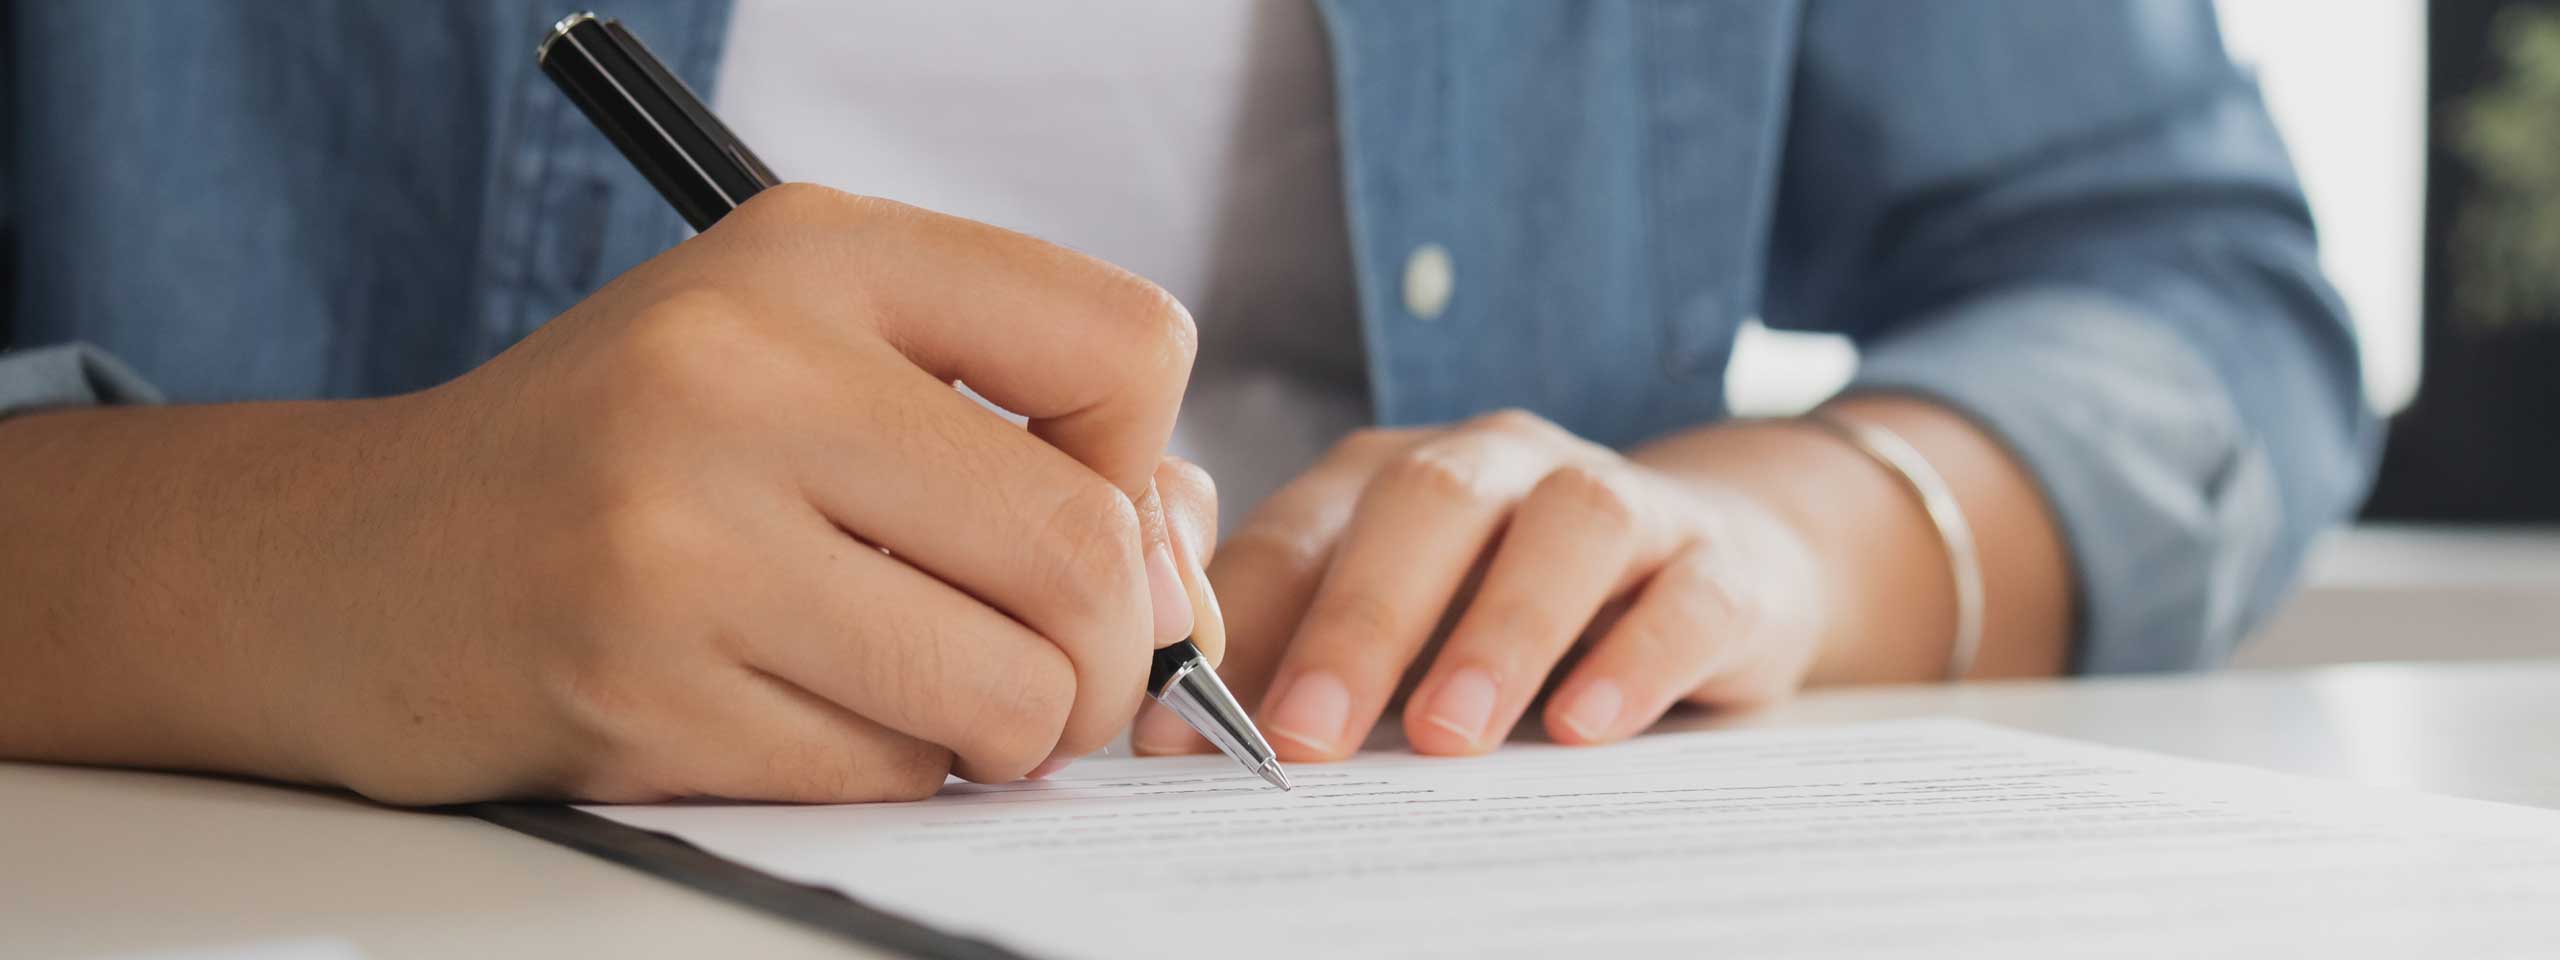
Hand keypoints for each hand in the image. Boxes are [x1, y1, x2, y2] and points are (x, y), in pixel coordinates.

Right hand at [0, 184, 1215, 803]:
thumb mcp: (812, 362)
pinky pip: (887, 779)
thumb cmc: (630, 460)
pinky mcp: (641, 688)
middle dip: (1104, 651)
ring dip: (1005, 733)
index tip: (1073, 504)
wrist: (357, 563)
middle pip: (1087, 550)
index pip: (1124, 345)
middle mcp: (744, 370)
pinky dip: (888, 776)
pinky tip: (801, 719)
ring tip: (923, 694)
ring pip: (1007, 694)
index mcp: (811, 253)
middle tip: (1049, 670)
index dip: (1142, 458)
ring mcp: (682, 534)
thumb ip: (1013, 432)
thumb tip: (1177, 579)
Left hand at [1131, 409, 1830, 760]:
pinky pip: (1683, 594)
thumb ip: (1294, 660)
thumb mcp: (1398, 626)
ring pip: (1564, 528)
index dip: (1233, 631)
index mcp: (1391, 477)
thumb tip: (1174, 743)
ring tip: (1449, 735)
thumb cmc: (1509, 605)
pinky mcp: (1718, 561)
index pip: (1300, 535)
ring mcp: (1618, 499)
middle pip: (1425, 506)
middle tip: (1305, 738)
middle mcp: (1500, 464)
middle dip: (1358, 623)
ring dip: (1500, 630)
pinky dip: (1636, 657)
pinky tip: (1585, 725)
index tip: (1180, 738)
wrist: (1716, 562)